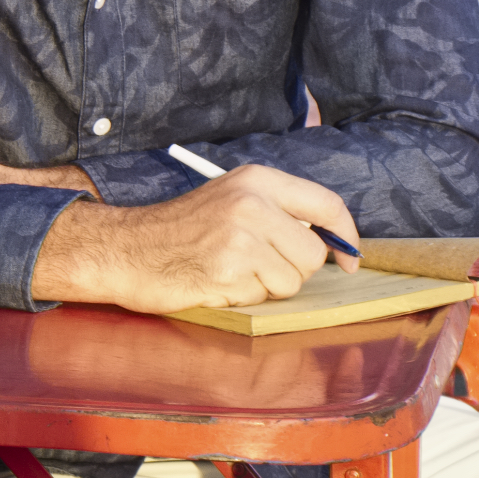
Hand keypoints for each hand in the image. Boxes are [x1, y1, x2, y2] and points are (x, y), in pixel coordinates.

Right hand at [32, 164, 360, 314]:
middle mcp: (253, 202)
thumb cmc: (182, 229)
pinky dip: (245, 298)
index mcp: (258, 179)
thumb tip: (333, 244)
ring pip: (292, 281)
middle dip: (293, 270)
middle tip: (257, 266)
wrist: (128, 248)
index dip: (346, 236)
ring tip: (232, 271)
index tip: (349, 259)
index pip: (327, 205)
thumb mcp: (232, 198)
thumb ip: (280, 212)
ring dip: (267, 287)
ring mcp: (241, 237)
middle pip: (313, 254)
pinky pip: (262, 298)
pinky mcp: (228, 270)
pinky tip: (217, 281)